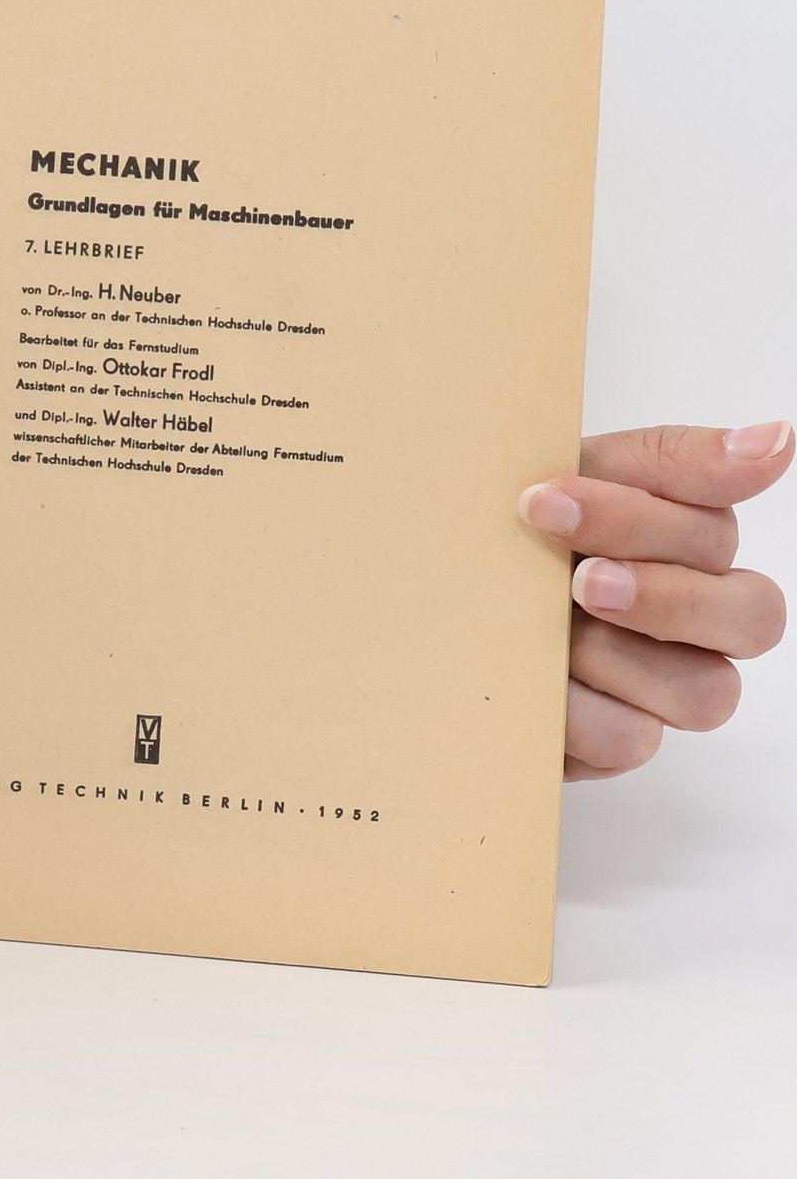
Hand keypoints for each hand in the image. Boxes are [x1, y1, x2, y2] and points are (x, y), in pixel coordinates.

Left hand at [519, 421, 789, 778]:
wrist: (417, 603)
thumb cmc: (501, 534)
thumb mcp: (559, 476)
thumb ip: (667, 461)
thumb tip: (777, 439)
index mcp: (686, 541)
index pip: (715, 527)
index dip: (638, 516)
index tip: (545, 497)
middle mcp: (695, 615)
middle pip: (751, 616)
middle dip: (661, 595)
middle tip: (577, 580)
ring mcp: (663, 684)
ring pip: (706, 690)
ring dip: (617, 656)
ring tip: (551, 633)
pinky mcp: (619, 739)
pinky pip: (632, 739)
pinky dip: (575, 708)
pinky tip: (535, 680)